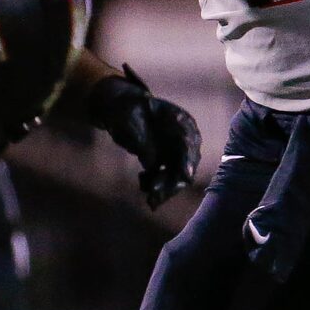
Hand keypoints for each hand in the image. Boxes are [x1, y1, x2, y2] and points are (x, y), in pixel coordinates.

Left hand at [85, 66, 199, 206]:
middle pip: (185, 164)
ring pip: (175, 176)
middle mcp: (183, 138)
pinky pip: (164, 178)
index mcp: (181, 121)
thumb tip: (152, 163)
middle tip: (157, 195)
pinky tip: (143, 182)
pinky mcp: (164, 161)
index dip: (188, 161)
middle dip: (173, 182)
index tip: (186, 176)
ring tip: (151, 200)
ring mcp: (174, 150)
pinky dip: (154, 185)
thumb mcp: (132, 120)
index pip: (190, 144)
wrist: (119, 109)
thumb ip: (143, 140)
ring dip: (164, 189)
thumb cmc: (127, 108)